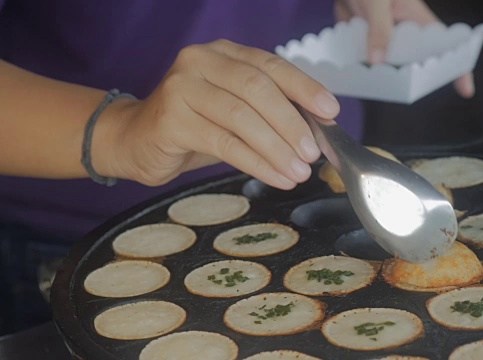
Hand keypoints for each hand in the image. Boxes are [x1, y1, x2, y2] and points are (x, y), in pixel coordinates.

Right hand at [100, 40, 338, 189]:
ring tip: (299, 172)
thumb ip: (270, 113)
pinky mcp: (171, 118)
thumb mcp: (236, 112)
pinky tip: (276, 177)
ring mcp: (182, 86)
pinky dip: (256, 162)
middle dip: (292, 123)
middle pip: (257, 88)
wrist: (136, 140)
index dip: (304, 88)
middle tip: (314, 152)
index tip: (330, 111)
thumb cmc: (194, 125)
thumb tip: (318, 130)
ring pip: (242, 117)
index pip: (271, 65)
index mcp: (224, 53)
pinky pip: (224, 142)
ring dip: (277, 148)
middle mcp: (201, 61)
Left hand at [334, 0, 474, 97]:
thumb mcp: (377, 3)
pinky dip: (359, 70)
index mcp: (417, 21)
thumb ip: (380, 30)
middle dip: (411, 80)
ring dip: (381, 77)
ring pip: (388, 68)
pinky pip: (365, 63)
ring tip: (374, 83)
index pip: (443, 46)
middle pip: (415, 64)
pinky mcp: (364, 44)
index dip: (457, 67)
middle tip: (399, 88)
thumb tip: (378, 61)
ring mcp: (383, 42)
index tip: (466, 90)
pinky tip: (353, 75)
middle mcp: (403, 35)